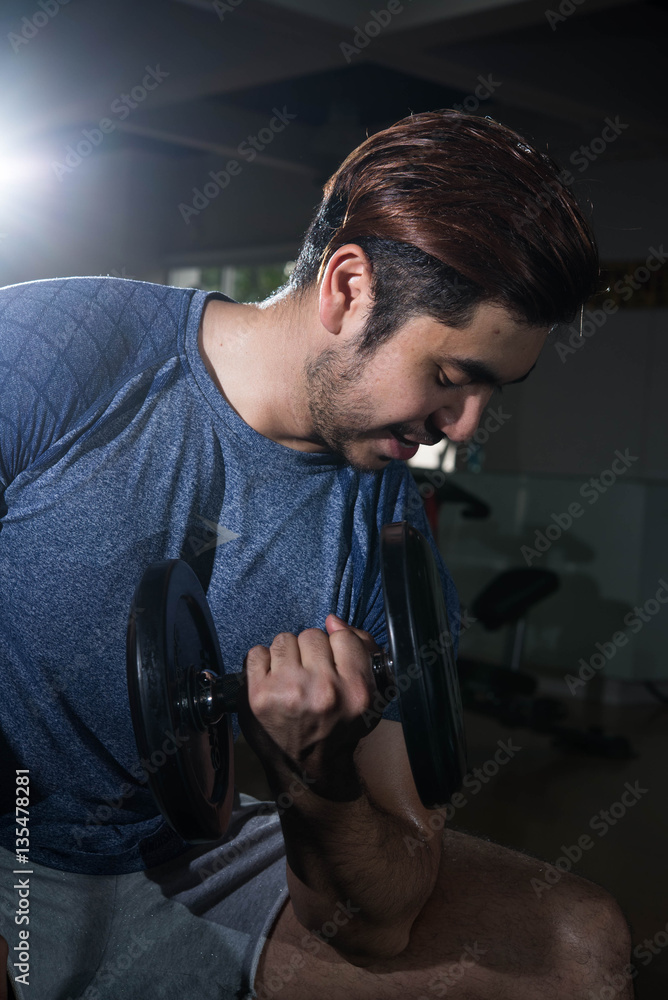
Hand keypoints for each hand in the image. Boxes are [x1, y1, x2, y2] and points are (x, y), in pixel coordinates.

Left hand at [236, 615, 380, 799]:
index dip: (336, 646)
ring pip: (284, 639)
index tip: (331, 662)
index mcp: (356, 690)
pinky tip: (271, 681)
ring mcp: (289, 691)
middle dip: (309, 651)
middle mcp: (324, 690)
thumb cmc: (338, 728)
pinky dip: (261, 664)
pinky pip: (257, 653)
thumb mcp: (369, 696)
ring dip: (285, 655)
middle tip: (309, 674)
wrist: (307, 767)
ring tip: (289, 677)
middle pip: (312, 635)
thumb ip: (361, 650)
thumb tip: (332, 621)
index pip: (344, 637)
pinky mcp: (258, 695)